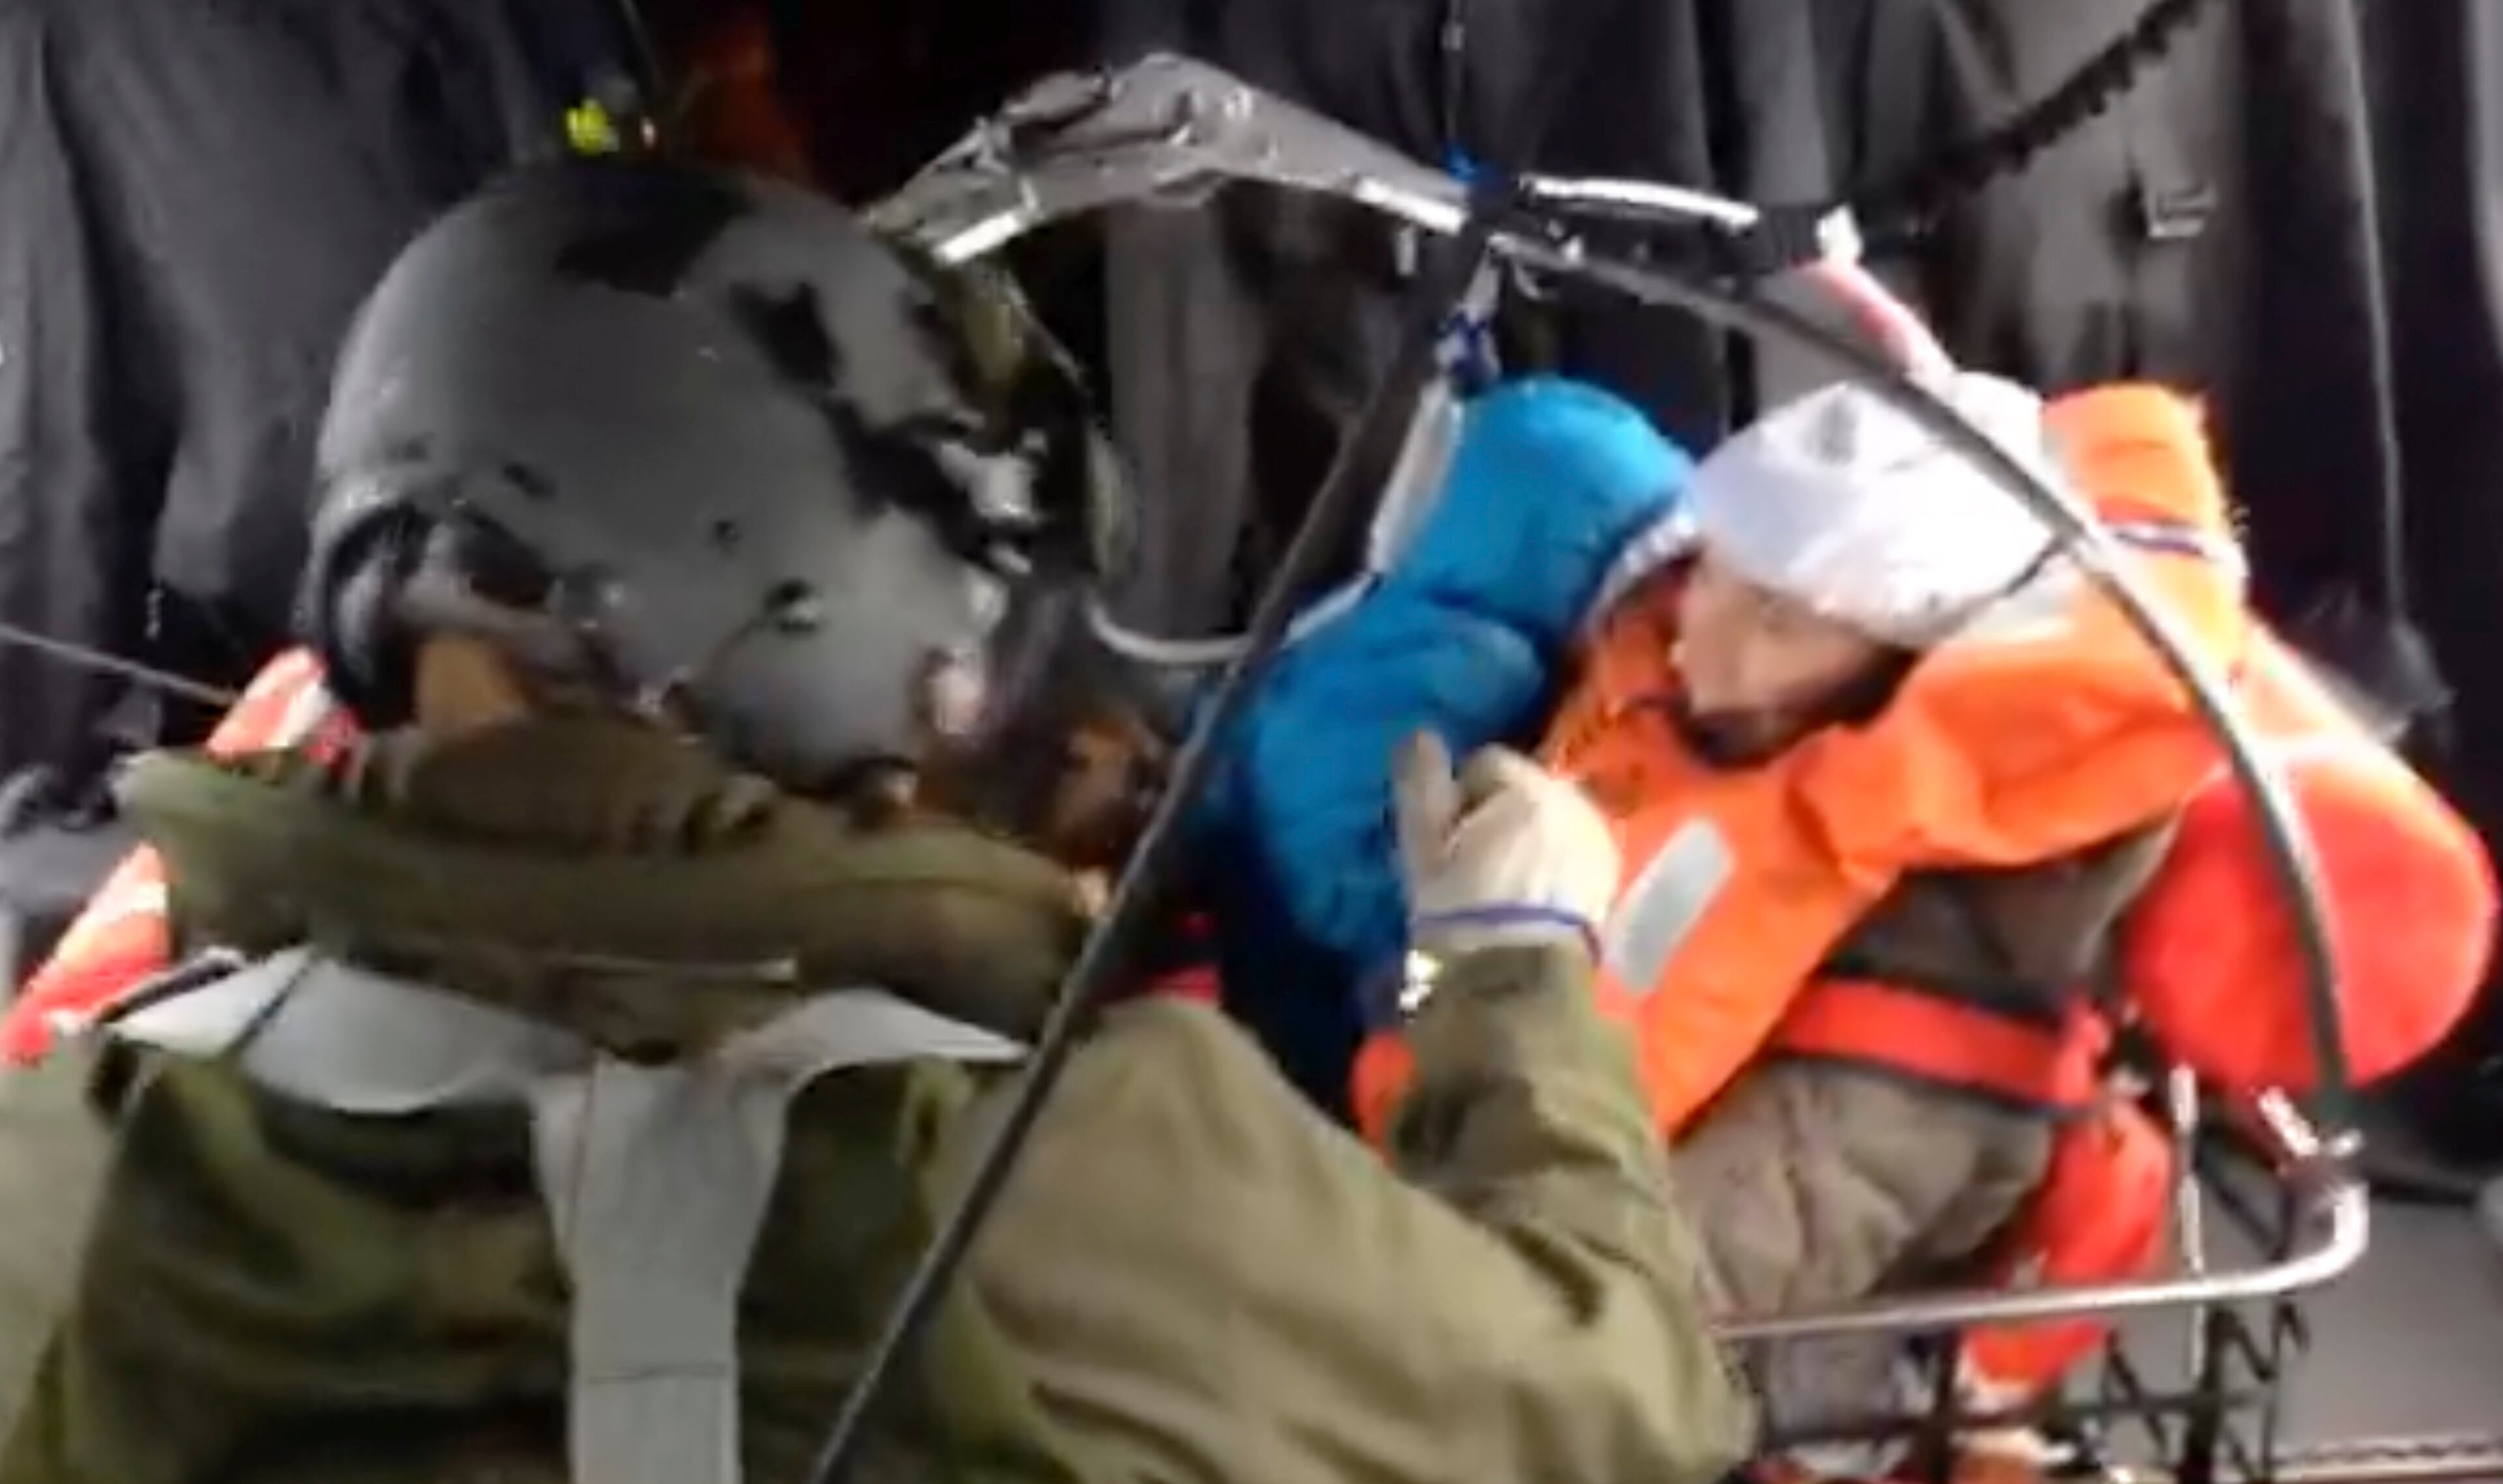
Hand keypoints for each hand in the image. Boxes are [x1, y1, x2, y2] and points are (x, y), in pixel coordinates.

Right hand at [1392, 733, 1620, 956]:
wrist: (1519, 984)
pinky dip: (1554, 860)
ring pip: (1551, 817)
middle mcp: (1575, 801)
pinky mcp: (1610, 875)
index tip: (1446, 840)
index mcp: (1529, 788)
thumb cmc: (1463, 913)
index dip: (1457, 798)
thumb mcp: (1425, 848)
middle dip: (1498, 813)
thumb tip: (1420, 735)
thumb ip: (1421, 785)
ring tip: (1502, 882)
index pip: (1484, 762)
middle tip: (1471, 863)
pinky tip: (1534, 896)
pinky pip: (1573, 847)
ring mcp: (1599, 838)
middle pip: (1524, 788)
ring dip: (1528, 835)